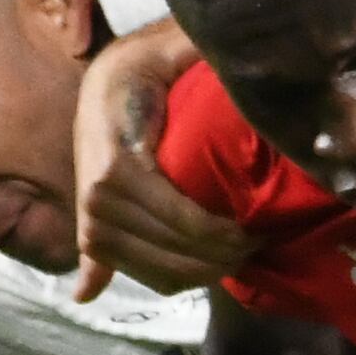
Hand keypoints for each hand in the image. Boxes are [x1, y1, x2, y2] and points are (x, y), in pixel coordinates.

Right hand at [71, 20, 236, 300]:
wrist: (108, 81)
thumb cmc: (150, 76)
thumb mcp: (170, 76)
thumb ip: (208, 76)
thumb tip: (241, 81)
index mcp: (117, 168)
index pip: (184, 222)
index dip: (228, 235)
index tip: (264, 231)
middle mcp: (98, 201)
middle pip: (173, 252)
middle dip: (223, 256)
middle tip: (260, 244)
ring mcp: (91, 222)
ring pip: (159, 273)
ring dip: (204, 272)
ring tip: (239, 254)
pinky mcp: (92, 236)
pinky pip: (141, 275)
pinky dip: (174, 279)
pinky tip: (203, 272)